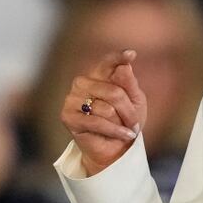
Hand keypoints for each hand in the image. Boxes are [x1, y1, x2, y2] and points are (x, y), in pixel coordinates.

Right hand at [60, 49, 147, 174]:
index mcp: (99, 75)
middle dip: (128, 110)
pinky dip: (115, 130)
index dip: (118, 58)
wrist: (116, 148)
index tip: (131, 54)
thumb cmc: (125, 121)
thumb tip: (124, 67)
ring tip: (125, 129)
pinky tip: (124, 134)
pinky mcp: (68, 116)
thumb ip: (129, 84)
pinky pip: (98, 121)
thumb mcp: (135, 101)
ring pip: (107, 108)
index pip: (107, 63)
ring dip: (122, 122)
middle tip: (135, 122)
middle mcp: (83, 83)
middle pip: (114, 92)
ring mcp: (72, 98)